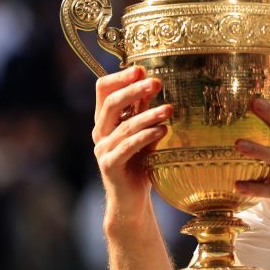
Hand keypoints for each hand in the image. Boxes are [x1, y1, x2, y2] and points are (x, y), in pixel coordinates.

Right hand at [92, 65, 173, 214]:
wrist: (131, 199)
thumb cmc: (140, 163)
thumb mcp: (145, 132)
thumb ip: (144, 111)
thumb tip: (154, 83)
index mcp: (105, 120)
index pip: (103, 90)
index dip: (120, 78)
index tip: (141, 69)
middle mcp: (100, 132)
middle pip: (111, 103)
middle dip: (134, 90)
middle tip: (156, 82)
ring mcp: (102, 149)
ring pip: (124, 126)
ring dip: (148, 115)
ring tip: (169, 109)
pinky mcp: (110, 165)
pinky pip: (127, 147)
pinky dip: (146, 136)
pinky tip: (162, 130)